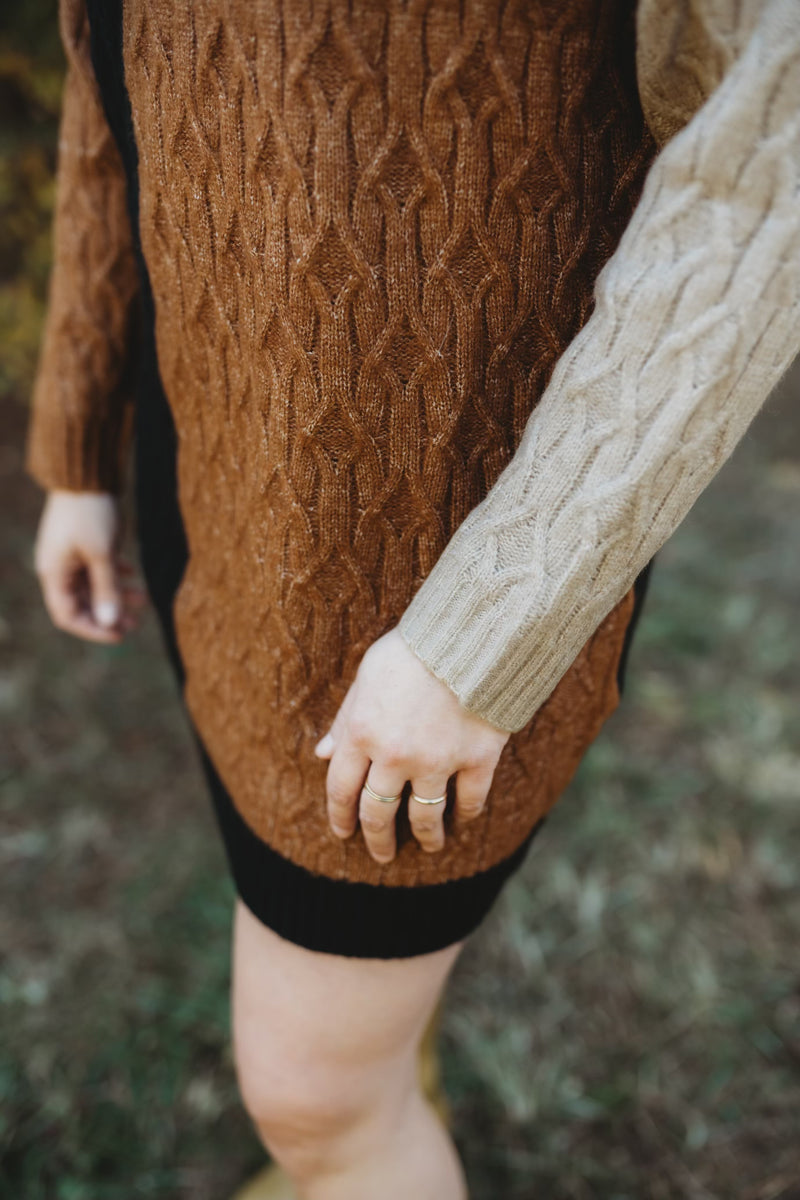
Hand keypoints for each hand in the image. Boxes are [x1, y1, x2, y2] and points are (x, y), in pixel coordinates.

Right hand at [32, 489, 148, 642]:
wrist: (86, 472)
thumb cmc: (91, 513)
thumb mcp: (102, 554)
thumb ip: (106, 589)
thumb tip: (111, 622)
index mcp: (54, 574)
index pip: (68, 615)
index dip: (93, 630)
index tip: (120, 635)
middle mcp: (58, 567)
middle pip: (81, 602)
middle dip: (108, 614)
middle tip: (135, 623)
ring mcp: (70, 553)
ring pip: (93, 584)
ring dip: (116, 594)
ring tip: (143, 600)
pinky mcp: (83, 541)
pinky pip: (97, 566)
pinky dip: (115, 573)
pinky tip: (134, 573)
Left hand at [314, 627, 510, 863]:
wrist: (470, 635)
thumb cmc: (412, 650)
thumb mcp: (366, 678)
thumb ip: (346, 719)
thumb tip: (324, 754)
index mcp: (360, 733)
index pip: (341, 791)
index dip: (340, 818)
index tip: (344, 833)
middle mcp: (395, 755)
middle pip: (379, 813)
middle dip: (377, 839)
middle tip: (381, 854)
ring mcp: (437, 761)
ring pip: (425, 816)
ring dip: (425, 837)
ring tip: (429, 846)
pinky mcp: (477, 759)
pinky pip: (470, 801)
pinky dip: (465, 815)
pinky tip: (462, 819)